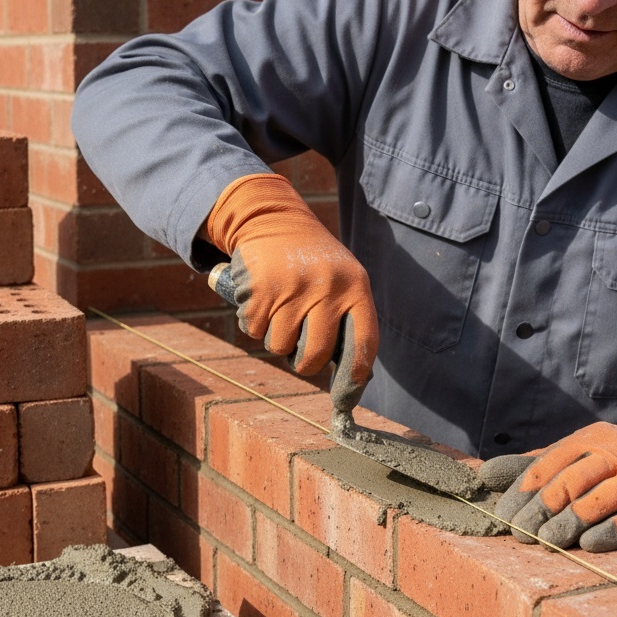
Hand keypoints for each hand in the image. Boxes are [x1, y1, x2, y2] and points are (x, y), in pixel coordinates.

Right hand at [206, 173, 377, 411]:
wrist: (273, 218)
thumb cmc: (311, 261)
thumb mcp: (340, 279)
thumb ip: (347, 319)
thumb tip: (353, 380)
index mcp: (356, 286)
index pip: (364, 342)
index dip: (355, 375)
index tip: (346, 397)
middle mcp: (328, 287)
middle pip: (315, 354)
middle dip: (303, 363)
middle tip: (299, 351)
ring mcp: (294, 287)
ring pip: (281, 346)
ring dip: (275, 338)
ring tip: (279, 310)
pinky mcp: (262, 288)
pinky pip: (254, 330)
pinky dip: (252, 323)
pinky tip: (261, 299)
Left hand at [479, 415, 616, 550]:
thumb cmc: (611, 466)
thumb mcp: (575, 458)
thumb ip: (532, 467)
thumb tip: (484, 475)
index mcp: (590, 439)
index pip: (549, 465)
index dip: (524, 492)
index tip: (504, 517)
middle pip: (572, 481)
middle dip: (543, 510)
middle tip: (522, 534)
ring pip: (602, 498)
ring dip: (571, 522)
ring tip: (547, 542)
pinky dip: (611, 532)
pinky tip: (589, 545)